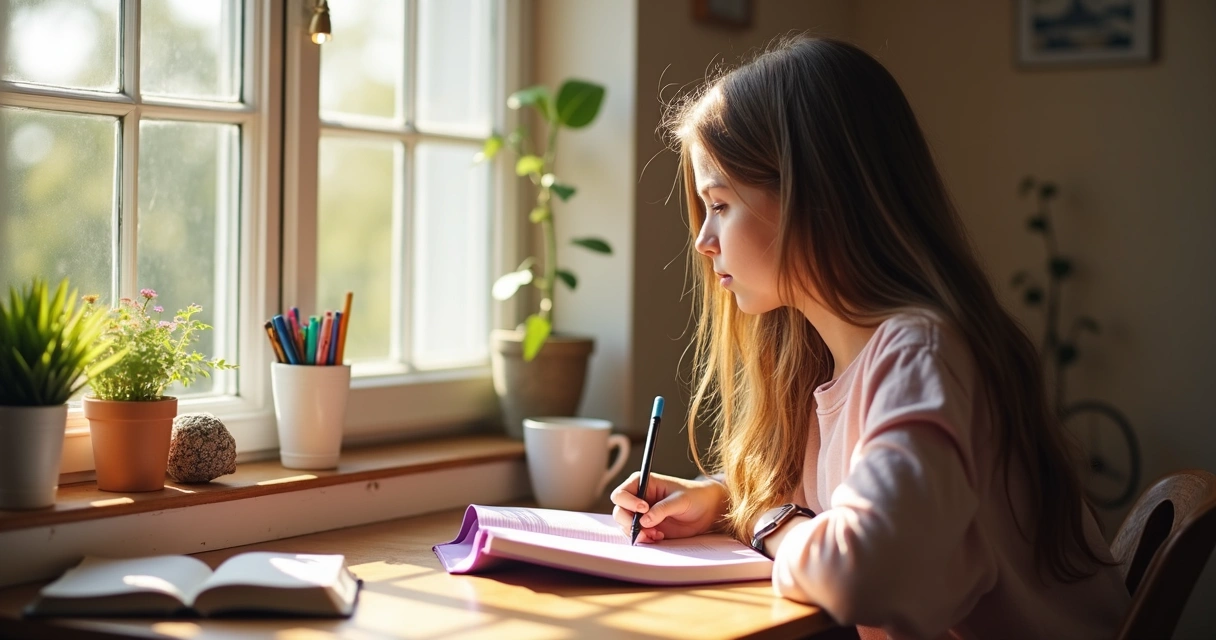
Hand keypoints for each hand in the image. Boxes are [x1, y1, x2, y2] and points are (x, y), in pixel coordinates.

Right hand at [610, 473, 727, 543]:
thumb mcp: (680, 500)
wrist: (708, 510)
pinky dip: (645, 539)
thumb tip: (644, 520)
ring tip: (656, 534)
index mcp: (644, 484)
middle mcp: (639, 499)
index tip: (644, 508)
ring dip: (638, 533)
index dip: (628, 502)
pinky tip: (659, 536)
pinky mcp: (648, 528)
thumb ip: (662, 509)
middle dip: (628, 522)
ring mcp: (642, 515)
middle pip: (619, 511)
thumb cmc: (695, 496)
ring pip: (625, 526)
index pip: (622, 493)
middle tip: (645, 529)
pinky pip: (637, 536)